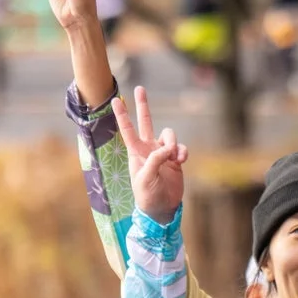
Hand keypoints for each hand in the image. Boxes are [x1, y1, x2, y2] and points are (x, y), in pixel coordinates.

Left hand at [111, 88, 187, 224]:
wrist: (162, 208)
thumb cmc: (147, 195)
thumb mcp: (145, 178)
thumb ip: (155, 160)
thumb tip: (168, 148)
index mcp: (136, 152)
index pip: (127, 130)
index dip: (122, 115)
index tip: (115, 100)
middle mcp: (149, 149)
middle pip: (146, 122)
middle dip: (143, 105)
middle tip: (140, 88)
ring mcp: (163, 153)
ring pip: (169, 134)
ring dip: (173, 143)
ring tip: (174, 157)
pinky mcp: (176, 160)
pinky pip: (181, 147)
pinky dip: (182, 152)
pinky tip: (181, 161)